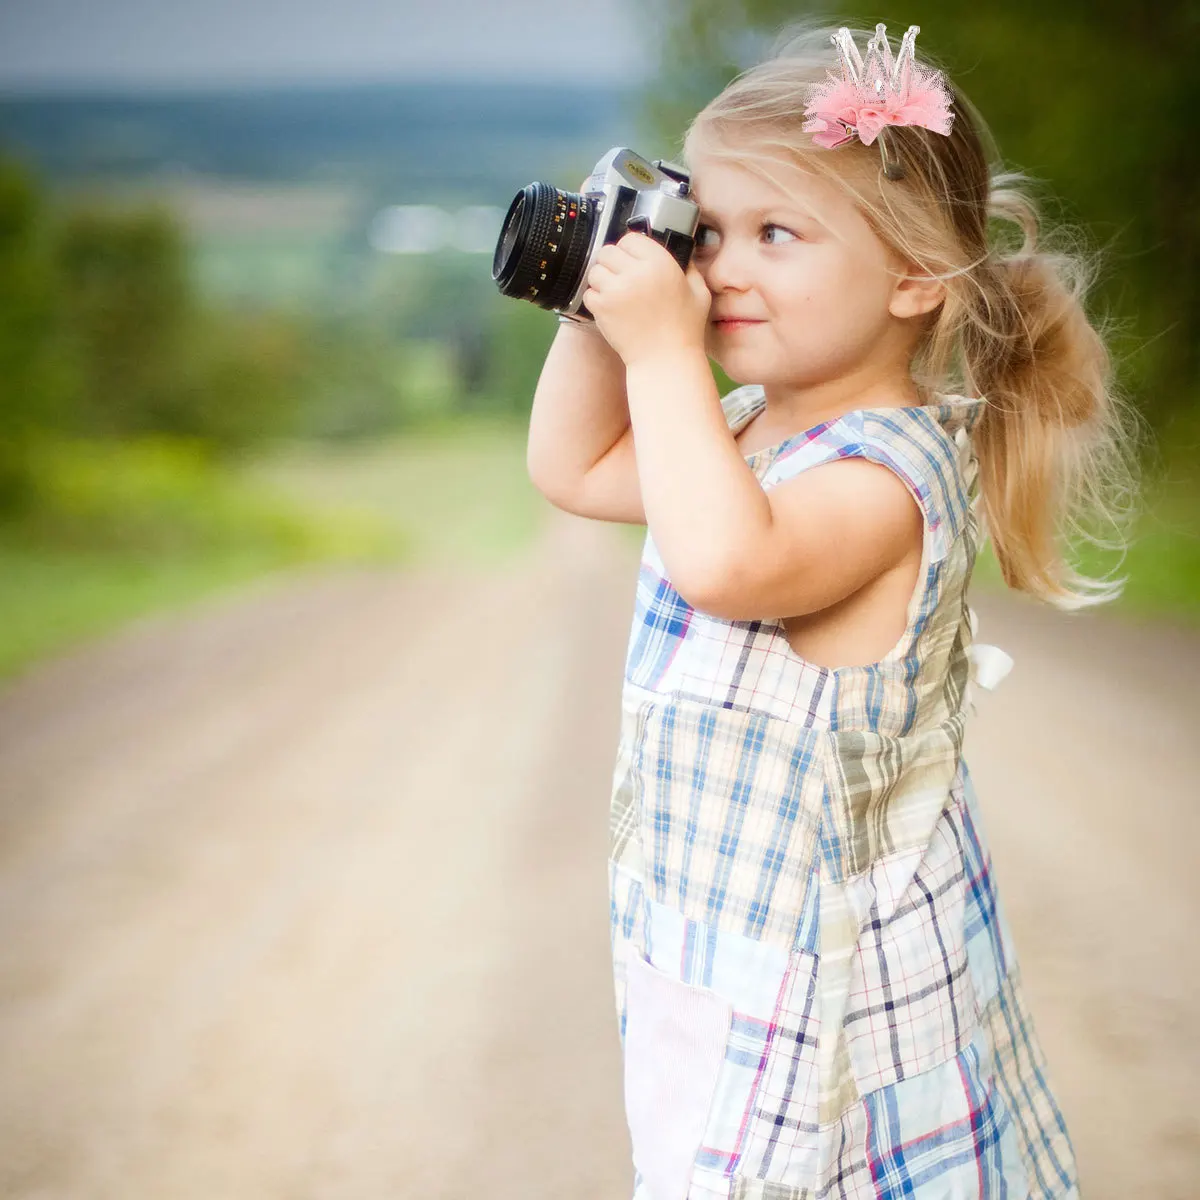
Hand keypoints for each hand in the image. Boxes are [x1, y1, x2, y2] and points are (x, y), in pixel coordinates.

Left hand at [581, 229, 710, 368]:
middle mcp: (636, 273)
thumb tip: (681, 252)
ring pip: (595, 270)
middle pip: (608, 251)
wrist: (666, 361)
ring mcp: (616, 290)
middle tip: (620, 277)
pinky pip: (589, 292)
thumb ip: (689, 267)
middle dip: (613, 262)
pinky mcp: (602, 308)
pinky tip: (611, 308)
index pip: (631, 238)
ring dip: (602, 279)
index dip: (630, 249)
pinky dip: (596, 299)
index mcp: (660, 263)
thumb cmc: (684, 330)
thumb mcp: (699, 292)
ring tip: (615, 293)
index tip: (633, 260)